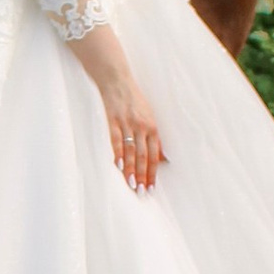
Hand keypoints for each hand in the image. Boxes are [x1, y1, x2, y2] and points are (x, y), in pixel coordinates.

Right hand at [102, 67, 164, 192]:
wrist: (117, 81)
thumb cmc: (134, 101)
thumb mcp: (149, 117)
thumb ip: (153, 139)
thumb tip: (160, 158)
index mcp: (152, 127)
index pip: (154, 155)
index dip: (153, 172)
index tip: (151, 187)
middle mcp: (142, 126)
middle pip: (143, 156)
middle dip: (143, 175)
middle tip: (142, 191)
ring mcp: (127, 124)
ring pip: (131, 151)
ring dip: (131, 169)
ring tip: (131, 184)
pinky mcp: (113, 120)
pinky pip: (116, 140)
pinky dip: (118, 153)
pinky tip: (119, 166)